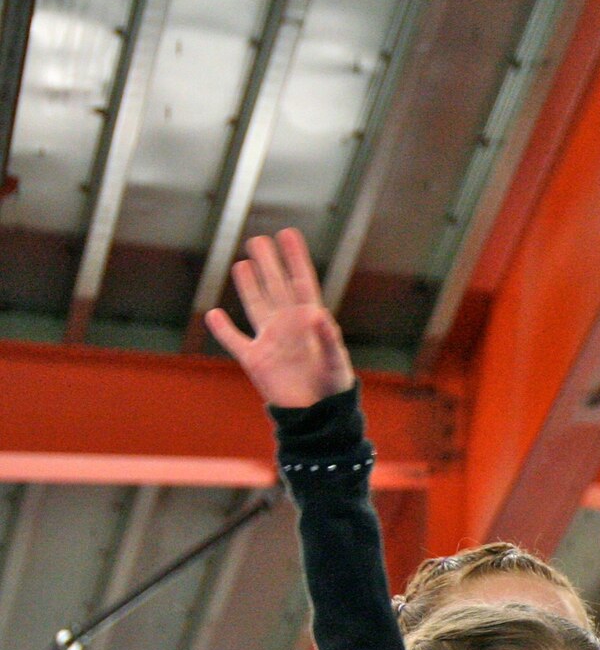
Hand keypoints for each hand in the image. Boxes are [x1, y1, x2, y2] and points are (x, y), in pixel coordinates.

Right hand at [204, 228, 354, 406]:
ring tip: (243, 263)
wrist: (317, 415)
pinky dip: (223, 329)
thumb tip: (318, 314)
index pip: (301, 282)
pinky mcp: (255, 360)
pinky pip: (234, 340)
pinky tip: (213, 313)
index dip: (295, 258)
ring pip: (255, 305)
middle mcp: (288, 325)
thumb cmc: (334, 388)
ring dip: (248, 285)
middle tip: (259, 239)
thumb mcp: (336, 363)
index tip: (288, 234)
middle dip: (269, 263)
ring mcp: (270, 340)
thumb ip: (329, 339)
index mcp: (310, 322)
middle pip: (276, 287)